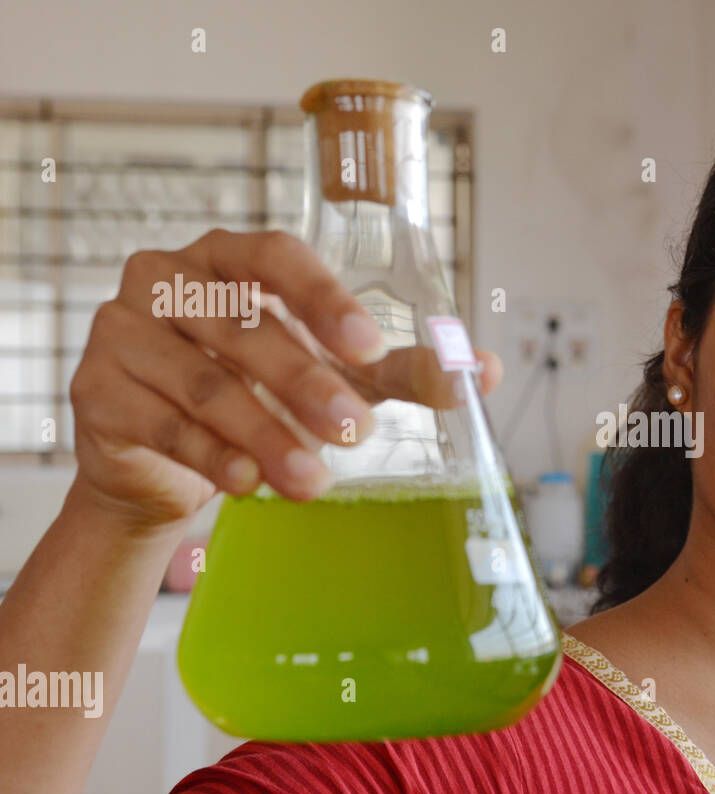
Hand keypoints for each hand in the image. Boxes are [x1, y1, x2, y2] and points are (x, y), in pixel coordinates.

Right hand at [67, 228, 502, 532]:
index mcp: (230, 257)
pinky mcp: (97, 390)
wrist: (169, 463)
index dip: (323, 299)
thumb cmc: (261, 397)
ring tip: (312, 480)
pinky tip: (247, 483)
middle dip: (305, 384)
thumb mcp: (338, 379)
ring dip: (265, 435)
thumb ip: (405, 372)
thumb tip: (484, 371)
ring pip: (204, 383)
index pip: (278, 257)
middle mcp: (168, 279)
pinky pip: (162, 423)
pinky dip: (211, 457)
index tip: (367, 349)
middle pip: (243, 325)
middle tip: (356, 431)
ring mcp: (124, 331)